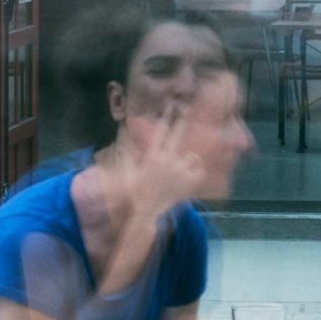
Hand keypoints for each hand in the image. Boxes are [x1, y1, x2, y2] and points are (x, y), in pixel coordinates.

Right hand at [111, 101, 208, 215]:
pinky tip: (189, 180)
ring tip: (182, 170)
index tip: (171, 106)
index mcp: (152, 156)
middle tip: (185, 112)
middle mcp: (167, 160)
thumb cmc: (136, 193)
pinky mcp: (189, 182)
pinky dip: (196, 174)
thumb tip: (121, 142)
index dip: (167, 117)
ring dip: (188, 161)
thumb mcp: (128, 172)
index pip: (161, 131)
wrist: (146, 212)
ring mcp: (179, 171)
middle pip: (178, 135)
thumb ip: (125, 155)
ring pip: (191, 156)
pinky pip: (199, 171)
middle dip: (182, 122)